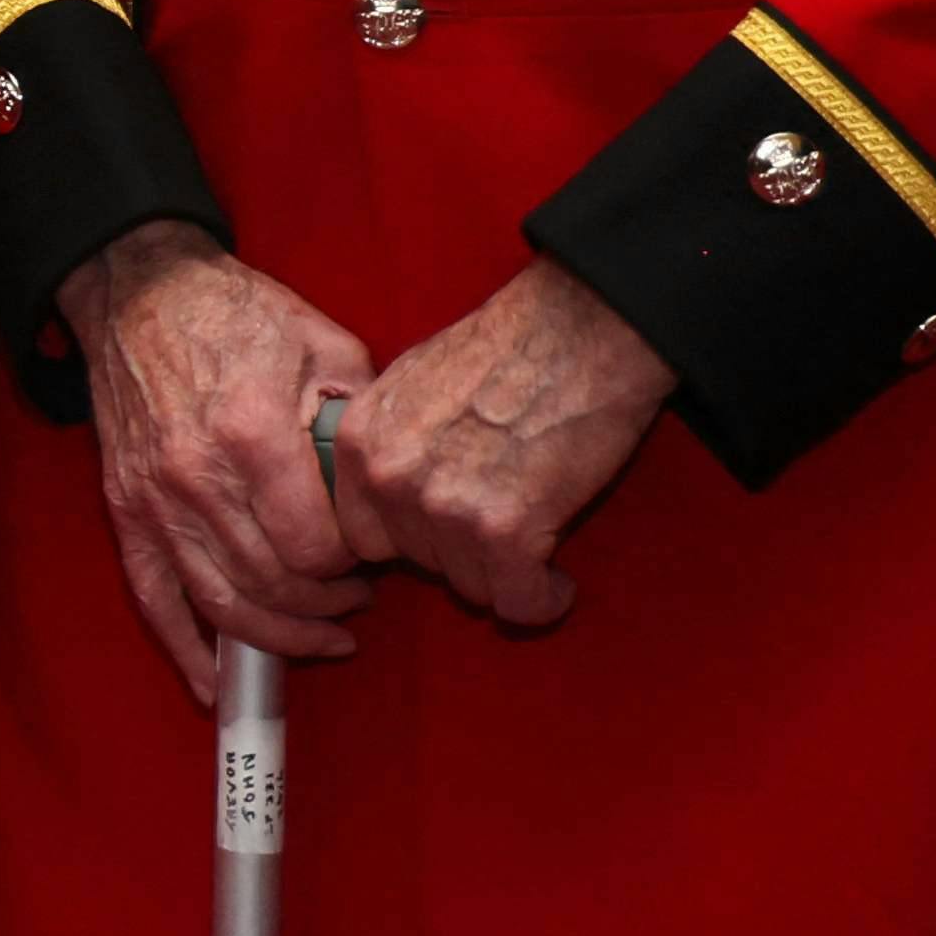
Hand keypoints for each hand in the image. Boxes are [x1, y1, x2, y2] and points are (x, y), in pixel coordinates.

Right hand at [58, 221, 375, 694]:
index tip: (374, 557)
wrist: (137, 291)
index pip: (317, 550)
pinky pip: (155, 597)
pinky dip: (186, 650)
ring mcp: (156, 499)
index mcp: (252, 436)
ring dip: (279, 634)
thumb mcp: (321, 342)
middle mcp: (198, 478)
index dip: (355, 566)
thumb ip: (359, 416)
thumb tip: (386, 481)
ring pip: (222, 604)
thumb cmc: (236, 312)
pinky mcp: (127, 509)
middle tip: (357, 598)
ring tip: (322, 633)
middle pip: (274, 586)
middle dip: (326, 605)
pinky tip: (216, 684)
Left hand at [321, 255, 672, 633]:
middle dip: (462, 553)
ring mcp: (442, 507)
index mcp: (357, 443)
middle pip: (418, 564)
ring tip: (537, 536)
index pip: (362, 537)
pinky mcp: (504, 531)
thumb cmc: (505, 352)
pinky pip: (518, 603)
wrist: (578, 332)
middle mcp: (387, 478)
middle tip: (504, 522)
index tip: (446, 533)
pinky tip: (557, 581)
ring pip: (470, 586)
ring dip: (505, 572)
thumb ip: (388, 447)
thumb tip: (385, 495)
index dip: (410, 539)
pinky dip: (543, 599)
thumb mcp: (407, 388)